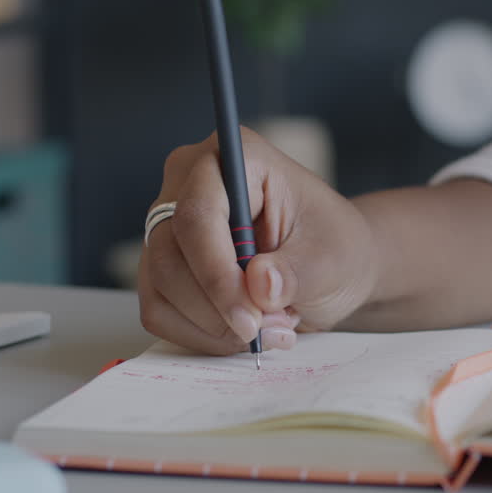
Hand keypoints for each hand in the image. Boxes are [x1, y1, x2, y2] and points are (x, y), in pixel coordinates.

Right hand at [138, 128, 378, 353]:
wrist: (329, 266)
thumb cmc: (334, 247)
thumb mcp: (333, 260)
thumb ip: (297, 272)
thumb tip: (259, 286)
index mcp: (238, 157)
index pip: (199, 213)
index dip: (217, 273)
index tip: (249, 318)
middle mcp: (190, 180)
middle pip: (171, 253)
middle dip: (219, 307)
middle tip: (270, 331)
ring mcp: (168, 221)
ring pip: (160, 285)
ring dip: (213, 325)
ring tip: (268, 329)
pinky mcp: (161, 262)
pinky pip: (157, 309)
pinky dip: (199, 334)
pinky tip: (240, 333)